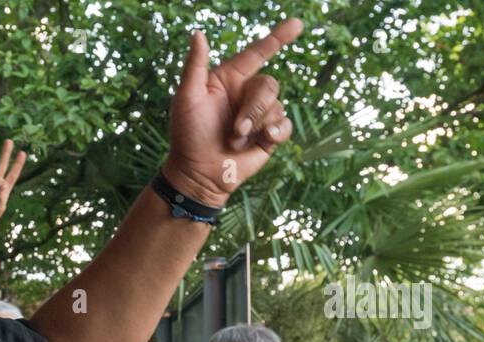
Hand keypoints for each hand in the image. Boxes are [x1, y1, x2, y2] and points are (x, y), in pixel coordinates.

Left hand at [161, 18, 303, 208]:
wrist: (197, 174)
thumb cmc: (187, 135)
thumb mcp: (187, 98)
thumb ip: (195, 65)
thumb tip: (198, 33)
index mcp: (228, 79)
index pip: (256, 53)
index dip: (277, 38)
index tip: (297, 24)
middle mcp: (246, 94)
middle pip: (269, 84)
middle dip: (254, 107)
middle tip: (235, 129)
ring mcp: (259, 115)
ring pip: (276, 106)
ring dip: (256, 125)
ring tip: (235, 141)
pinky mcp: (268, 135)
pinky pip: (284, 125)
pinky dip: (274, 132)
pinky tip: (262, 141)